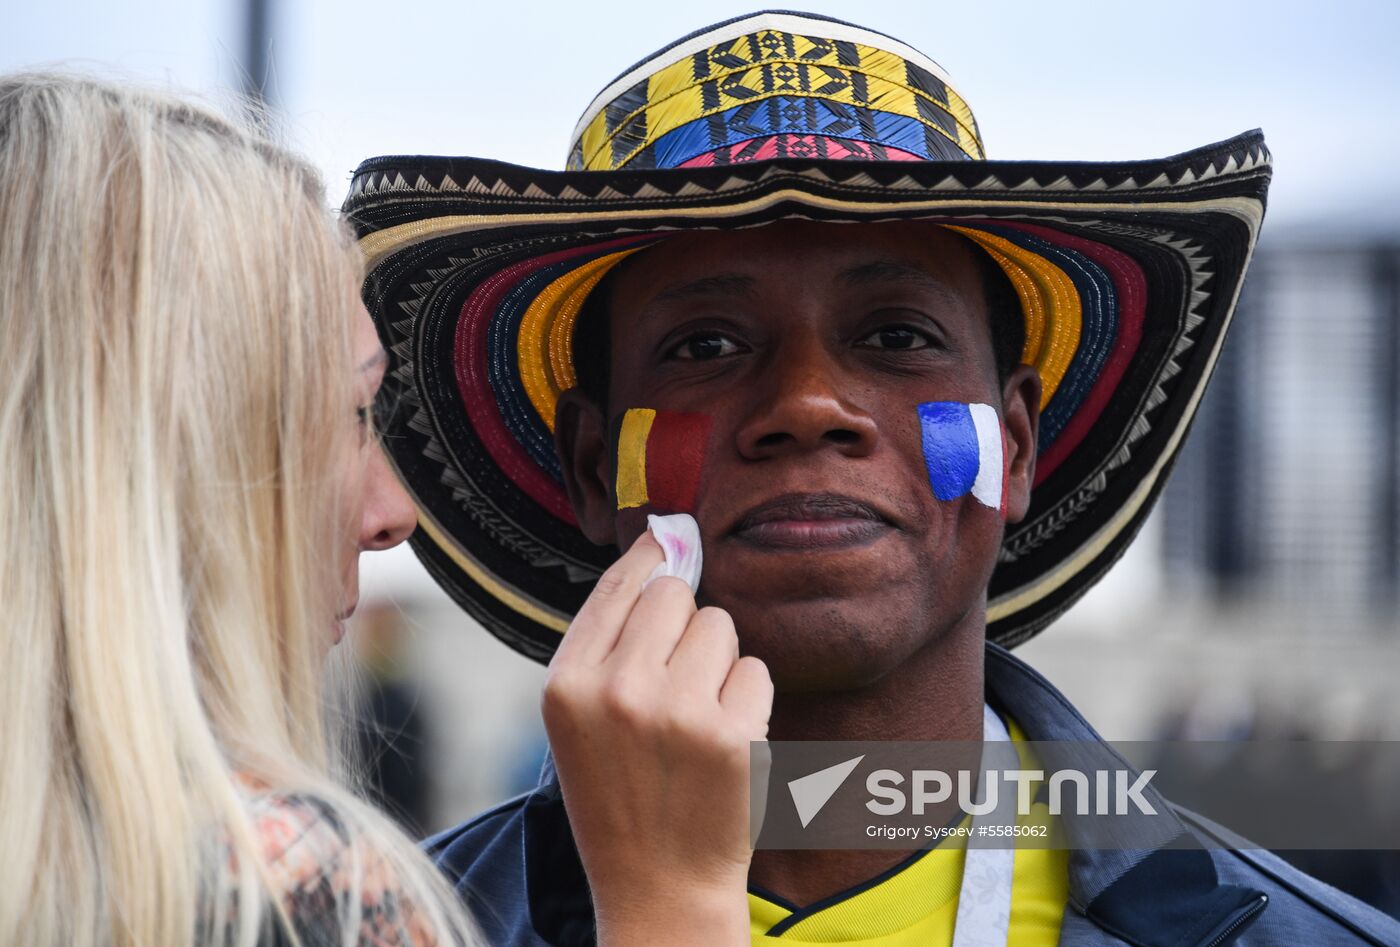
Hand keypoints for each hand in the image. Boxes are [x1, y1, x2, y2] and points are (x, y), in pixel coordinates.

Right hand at [542, 529, 772, 946]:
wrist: (659, 888)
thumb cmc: (620, 791)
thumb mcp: (580, 718)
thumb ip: (611, 635)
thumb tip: (665, 539)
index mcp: (565, 684)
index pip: (618, 586)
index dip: (651, 561)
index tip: (669, 544)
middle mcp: (616, 691)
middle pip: (674, 595)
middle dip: (684, 625)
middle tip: (675, 680)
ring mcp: (677, 713)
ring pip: (720, 626)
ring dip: (718, 660)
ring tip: (696, 717)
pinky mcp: (734, 737)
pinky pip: (755, 670)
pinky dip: (748, 699)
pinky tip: (725, 742)